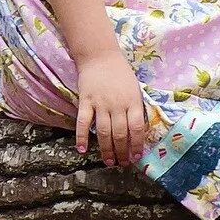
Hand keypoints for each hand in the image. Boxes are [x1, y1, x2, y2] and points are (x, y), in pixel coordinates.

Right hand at [75, 52, 147, 166]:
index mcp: (133, 101)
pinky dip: (82, 137)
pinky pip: (83, 123)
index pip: (136, 128)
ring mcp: (100, 104)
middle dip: (122, 152)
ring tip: (108, 162)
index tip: (136, 156)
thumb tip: (137, 132)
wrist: (100, 56)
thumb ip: (136, 108)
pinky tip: (82, 149)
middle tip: (122, 163)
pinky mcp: (85, 101)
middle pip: (120, 134)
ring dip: (106, 150)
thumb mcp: (135, 89)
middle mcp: (117, 105)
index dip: (137, 144)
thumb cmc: (120, 73)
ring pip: (104, 132)